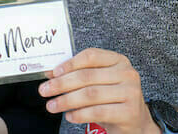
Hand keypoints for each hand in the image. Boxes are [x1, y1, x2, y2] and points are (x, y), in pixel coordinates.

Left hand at [39, 48, 154, 133]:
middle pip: (87, 76)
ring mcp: (131, 92)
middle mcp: (127, 73)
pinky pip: (98, 112)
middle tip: (44, 91)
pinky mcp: (130, 111)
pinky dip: (80, 114)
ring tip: (52, 106)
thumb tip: (49, 73)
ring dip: (66, 100)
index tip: (52, 73)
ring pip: (90, 94)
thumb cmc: (111, 98)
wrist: (134, 121)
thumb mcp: (96, 82)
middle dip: (61, 84)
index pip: (90, 56)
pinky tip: (70, 116)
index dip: (69, 64)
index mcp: (118, 60)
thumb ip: (77, 75)